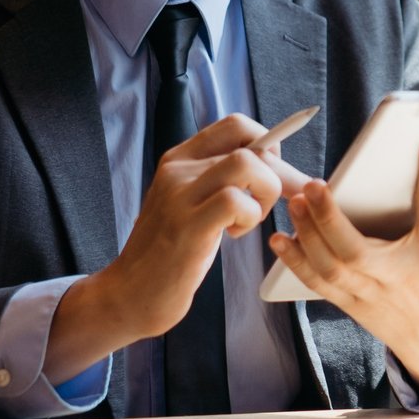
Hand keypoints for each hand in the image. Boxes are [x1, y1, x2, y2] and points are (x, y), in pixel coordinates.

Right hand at [45, 113, 285, 382]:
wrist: (129, 293)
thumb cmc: (172, 251)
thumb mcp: (193, 203)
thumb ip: (222, 179)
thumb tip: (277, 163)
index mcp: (180, 159)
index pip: (237, 125)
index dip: (267, 144)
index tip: (274, 173)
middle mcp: (178, 169)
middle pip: (251, 145)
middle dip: (281, 174)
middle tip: (289, 200)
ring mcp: (179, 195)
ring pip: (247, 165)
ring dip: (265, 193)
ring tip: (249, 219)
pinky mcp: (186, 225)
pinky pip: (235, 201)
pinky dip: (250, 216)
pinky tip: (235, 234)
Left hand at [270, 144, 418, 396]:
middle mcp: (400, 278)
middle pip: (358, 250)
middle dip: (332, 217)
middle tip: (315, 183)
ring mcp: (371, 294)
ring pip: (330, 265)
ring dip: (308, 232)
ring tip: (296, 199)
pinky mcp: (351, 303)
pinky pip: (317, 282)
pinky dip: (295, 259)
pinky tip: (281, 235)